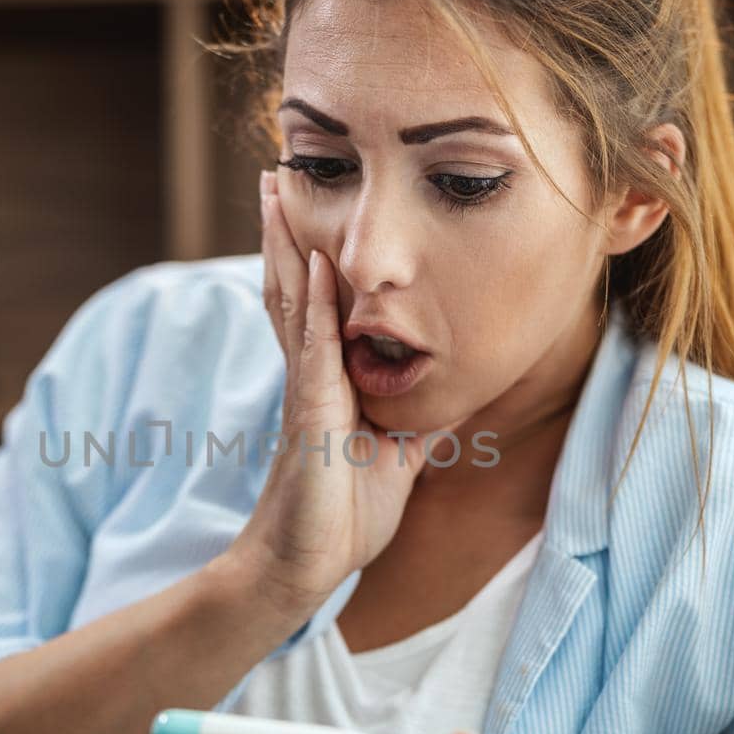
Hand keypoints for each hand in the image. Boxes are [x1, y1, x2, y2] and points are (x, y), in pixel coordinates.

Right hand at [230, 168, 447, 619]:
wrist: (305, 565)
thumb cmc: (343, 514)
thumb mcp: (399, 454)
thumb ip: (419, 416)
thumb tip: (456, 386)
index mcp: (326, 382)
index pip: (314, 303)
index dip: (308, 252)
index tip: (307, 203)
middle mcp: (309, 375)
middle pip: (291, 286)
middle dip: (284, 228)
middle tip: (276, 169)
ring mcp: (305, 390)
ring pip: (291, 301)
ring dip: (286, 242)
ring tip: (279, 188)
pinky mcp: (311, 414)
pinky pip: (312, 348)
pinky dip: (313, 302)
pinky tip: (315, 261)